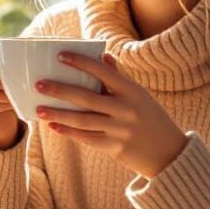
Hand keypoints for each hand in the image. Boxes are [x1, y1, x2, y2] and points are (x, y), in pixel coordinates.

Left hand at [34, 51, 187, 176]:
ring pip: (82, 120)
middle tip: (39, 84)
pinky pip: (86, 138)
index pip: (103, 72)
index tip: (61, 56)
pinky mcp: (114, 148)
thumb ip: (120, 78)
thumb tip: (104, 57)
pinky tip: (53, 126)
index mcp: (132, 91)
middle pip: (87, 98)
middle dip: (60, 90)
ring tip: (39, 108)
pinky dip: (68, 132)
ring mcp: (120, 131)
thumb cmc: (152, 118)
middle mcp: (125, 110)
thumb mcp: (140, 95)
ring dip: (58, 114)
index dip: (81, 63)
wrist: (170, 152)